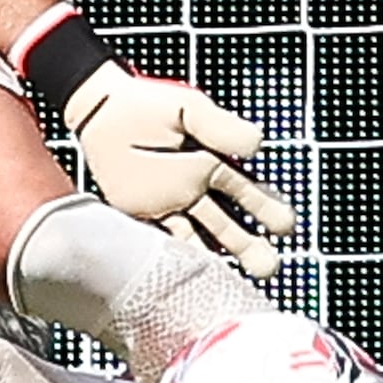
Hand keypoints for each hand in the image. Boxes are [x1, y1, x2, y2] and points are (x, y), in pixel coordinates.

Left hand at [61, 61, 298, 276]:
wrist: (98, 109)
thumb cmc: (146, 104)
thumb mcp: (189, 109)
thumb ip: (222, 127)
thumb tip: (259, 146)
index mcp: (212, 164)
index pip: (247, 194)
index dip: (267, 210)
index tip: (285, 227)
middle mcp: (194, 191)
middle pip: (228, 226)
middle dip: (249, 246)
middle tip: (268, 266)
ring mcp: (167, 207)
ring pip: (200, 240)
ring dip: (218, 260)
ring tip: (234, 278)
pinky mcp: (140, 217)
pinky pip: (162, 242)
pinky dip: (178, 259)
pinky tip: (192, 274)